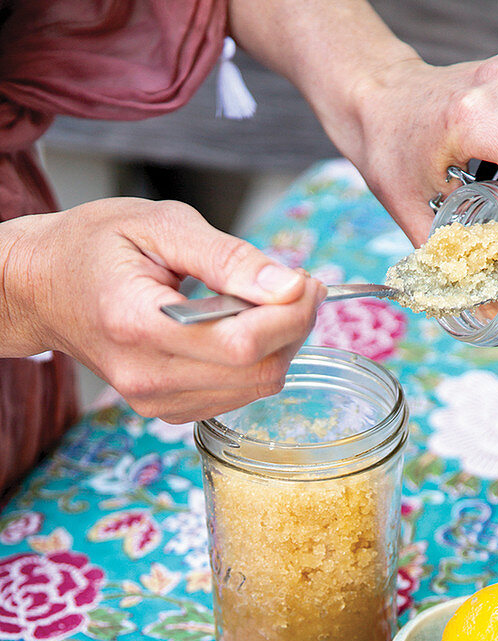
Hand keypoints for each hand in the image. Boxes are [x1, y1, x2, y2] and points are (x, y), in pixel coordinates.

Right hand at [0, 197, 324, 421]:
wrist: (43, 288)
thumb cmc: (93, 247)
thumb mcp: (161, 225)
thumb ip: (228, 257)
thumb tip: (288, 286)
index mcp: (139, 326)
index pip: (242, 343)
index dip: (291, 315)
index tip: (307, 281)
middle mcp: (148, 377)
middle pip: (258, 373)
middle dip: (294, 329)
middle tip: (298, 286)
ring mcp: (157, 401)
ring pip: (255, 388)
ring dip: (279, 345)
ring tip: (266, 301)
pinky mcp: (168, 410)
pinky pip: (237, 395)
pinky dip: (254, 361)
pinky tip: (240, 327)